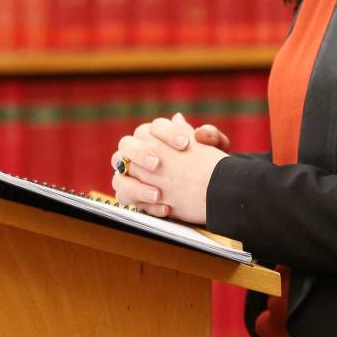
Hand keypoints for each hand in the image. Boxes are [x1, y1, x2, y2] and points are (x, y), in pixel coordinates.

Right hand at [110, 115, 228, 224]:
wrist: (211, 189)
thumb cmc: (208, 165)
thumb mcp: (217, 151)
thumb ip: (212, 137)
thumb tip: (199, 132)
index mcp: (157, 135)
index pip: (155, 127)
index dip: (168, 133)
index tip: (185, 144)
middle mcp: (139, 152)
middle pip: (126, 144)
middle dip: (140, 153)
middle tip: (157, 164)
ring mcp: (133, 175)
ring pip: (119, 175)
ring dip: (135, 185)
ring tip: (158, 194)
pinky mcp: (133, 196)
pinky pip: (126, 199)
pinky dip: (142, 204)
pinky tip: (166, 209)